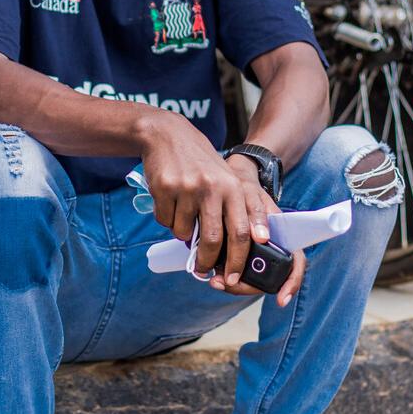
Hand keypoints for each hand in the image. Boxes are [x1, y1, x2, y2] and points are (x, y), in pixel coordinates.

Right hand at [139, 118, 271, 287]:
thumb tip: (248, 247)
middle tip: (203, 270)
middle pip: (213, 240)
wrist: (168, 135)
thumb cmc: (201, 164)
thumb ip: (237, 211)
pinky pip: (165, 221)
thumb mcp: (226, 181)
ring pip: (185, 233)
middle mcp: (213, 188)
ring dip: (183, 234)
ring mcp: (188, 188)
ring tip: (183, 214)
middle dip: (208, 261)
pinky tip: (169, 201)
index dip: (239, 260)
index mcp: (233, 188)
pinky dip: (167, 220)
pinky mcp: (164, 188)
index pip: (241, 232)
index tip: (234, 278)